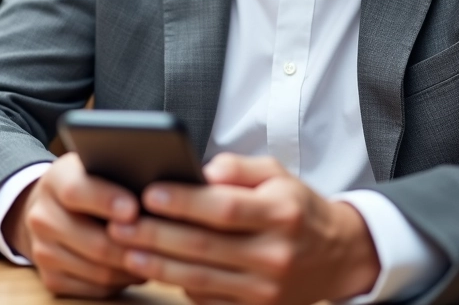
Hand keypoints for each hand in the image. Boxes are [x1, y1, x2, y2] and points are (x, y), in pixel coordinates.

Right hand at [2, 152, 146, 297]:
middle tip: (162, 243)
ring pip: (99, 271)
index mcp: (55, 181)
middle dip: (133, 245)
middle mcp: (42, 217)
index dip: (106, 201)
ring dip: (133, 267)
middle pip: (94, 242)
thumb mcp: (97, 165)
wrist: (49, 207)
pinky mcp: (51, 279)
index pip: (76, 191)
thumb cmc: (89, 182)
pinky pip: (95, 289)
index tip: (134, 210)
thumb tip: (157, 188)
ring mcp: (43, 251)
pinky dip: (122, 282)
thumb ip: (117, 171)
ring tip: (157, 256)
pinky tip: (137, 267)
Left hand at [106, 153, 380, 304]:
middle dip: (156, 235)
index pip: (224, 209)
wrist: (338, 256)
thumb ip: (238, 167)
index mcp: (281, 214)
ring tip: (125, 248)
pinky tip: (152, 268)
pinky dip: (176, 284)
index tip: (148, 193)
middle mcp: (275, 254)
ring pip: (200, 278)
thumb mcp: (277, 174)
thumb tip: (201, 170)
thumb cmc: (297, 207)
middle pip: (204, 247)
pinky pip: (208, 298)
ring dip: (156, 265)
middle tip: (120, 223)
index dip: (184, 203)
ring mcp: (266, 289)